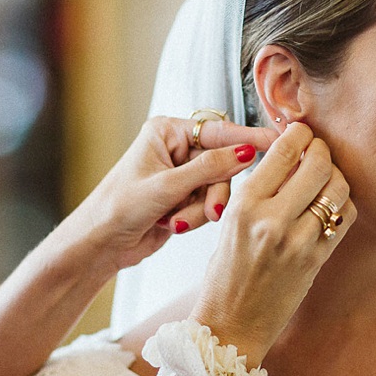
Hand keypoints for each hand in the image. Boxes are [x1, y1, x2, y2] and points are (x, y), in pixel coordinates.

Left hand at [69, 116, 277, 271]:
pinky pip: (207, 205)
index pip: (218, 131)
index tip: (277, 143)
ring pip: (217, 188)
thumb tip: (246, 153)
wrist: (99, 244)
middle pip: (221, 163)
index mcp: (167, 132)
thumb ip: (209, 169)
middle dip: (214, 191)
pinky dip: (194, 217)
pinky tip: (171, 224)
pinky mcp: (183, 198)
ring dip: (201, 209)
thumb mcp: (166, 186)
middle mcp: (176, 149)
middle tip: (212, 210)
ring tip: (177, 221)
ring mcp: (181, 175)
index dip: (247, 139)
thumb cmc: (118, 207)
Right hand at [188, 123, 353, 365]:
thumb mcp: (229, 224)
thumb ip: (259, 191)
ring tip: (327, 177)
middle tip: (318, 151)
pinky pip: (343, 219)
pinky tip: (331, 205)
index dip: (299, 134)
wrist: (230, 326)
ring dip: (336, 175)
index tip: (302, 131)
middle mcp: (271, 220)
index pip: (284, 151)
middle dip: (322, 150)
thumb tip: (289, 156)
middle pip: (318, 163)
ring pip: (337, 188)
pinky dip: (342, 204)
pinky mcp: (316, 260)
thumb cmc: (224, 276)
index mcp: (243, 205)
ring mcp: (298, 242)